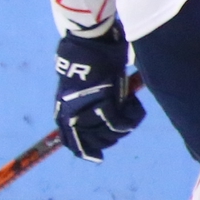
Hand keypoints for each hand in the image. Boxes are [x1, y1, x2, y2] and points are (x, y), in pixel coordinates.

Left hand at [53, 30, 146, 161]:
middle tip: (121, 122)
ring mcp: (90, 111)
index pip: (71, 141)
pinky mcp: (106, 105)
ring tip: (128, 110)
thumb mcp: (76, 86)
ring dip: (123, 126)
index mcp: (64, 111)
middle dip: (111, 137)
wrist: (88, 44)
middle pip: (97, 141)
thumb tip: (95, 117)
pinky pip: (123, 123)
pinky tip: (134, 104)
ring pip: (111, 135)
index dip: (84, 151)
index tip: (97, 156)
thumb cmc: (83, 59)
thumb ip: (81, 103)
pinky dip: (132, 116)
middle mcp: (75, 116)